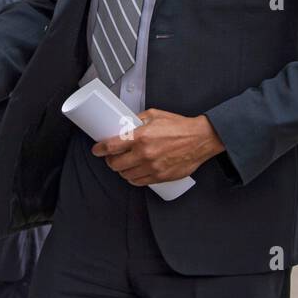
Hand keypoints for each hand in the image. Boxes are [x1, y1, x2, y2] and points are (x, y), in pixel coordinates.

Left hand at [92, 109, 224, 185]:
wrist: (200, 139)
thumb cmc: (180, 127)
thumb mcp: (155, 115)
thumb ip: (138, 120)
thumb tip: (126, 124)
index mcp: (141, 137)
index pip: (112, 146)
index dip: (100, 149)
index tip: (97, 150)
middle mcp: (145, 154)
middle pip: (116, 164)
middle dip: (110, 161)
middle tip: (111, 157)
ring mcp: (152, 167)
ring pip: (126, 175)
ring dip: (122, 170)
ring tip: (124, 164)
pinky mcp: (160, 177)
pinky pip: (139, 182)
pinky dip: (133, 178)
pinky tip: (134, 172)